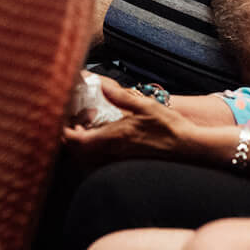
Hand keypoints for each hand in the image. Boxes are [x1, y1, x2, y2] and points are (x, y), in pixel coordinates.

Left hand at [61, 78, 197, 163]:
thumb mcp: (146, 106)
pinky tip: (103, 135)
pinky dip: (94, 149)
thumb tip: (102, 86)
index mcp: (114, 137)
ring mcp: (118, 160)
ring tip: (85, 127)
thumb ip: (120, 97)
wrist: (187, 148)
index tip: (62, 119)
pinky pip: (100, 160)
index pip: (76, 140)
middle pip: (77, 152)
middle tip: (71, 121)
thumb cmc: (169, 127)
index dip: (63, 131)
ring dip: (81, 144)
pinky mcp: (126, 163)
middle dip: (70, 137)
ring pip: (87, 158)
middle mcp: (112, 152)